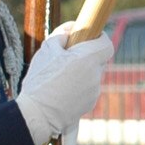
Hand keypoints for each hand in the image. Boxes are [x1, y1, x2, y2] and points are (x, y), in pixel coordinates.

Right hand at [16, 26, 112, 144]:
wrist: (37, 115)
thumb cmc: (40, 81)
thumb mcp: (46, 50)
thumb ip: (61, 34)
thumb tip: (71, 29)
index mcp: (87, 59)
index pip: (106, 43)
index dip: (99, 38)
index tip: (89, 38)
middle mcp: (95, 74)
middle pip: (98, 60)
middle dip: (86, 57)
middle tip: (67, 59)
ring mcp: (94, 91)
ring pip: (91, 75)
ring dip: (80, 73)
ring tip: (59, 79)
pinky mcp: (90, 103)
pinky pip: (87, 90)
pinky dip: (78, 88)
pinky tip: (61, 92)